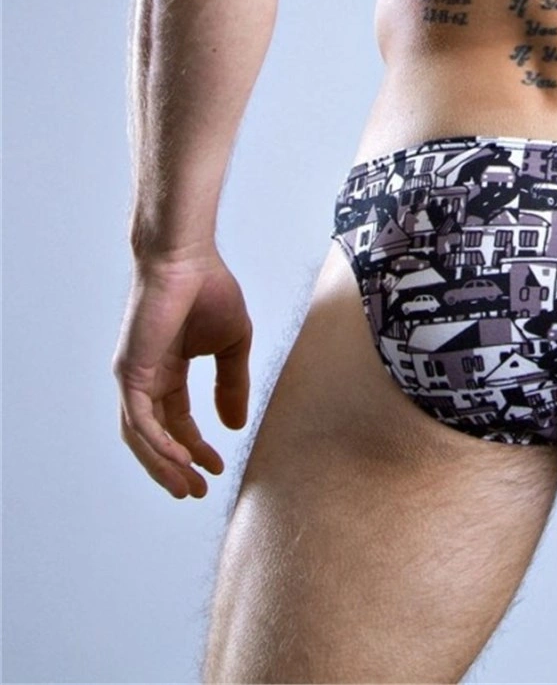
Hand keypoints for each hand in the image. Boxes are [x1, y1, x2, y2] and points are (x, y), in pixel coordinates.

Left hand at [112, 247, 252, 499]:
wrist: (187, 258)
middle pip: (157, 437)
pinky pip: (140, 420)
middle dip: (177, 467)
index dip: (196, 447)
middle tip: (198, 491)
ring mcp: (133, 377)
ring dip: (164, 466)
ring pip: (142, 437)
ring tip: (188, 487)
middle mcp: (146, 378)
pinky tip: (181, 459)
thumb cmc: (208, 288)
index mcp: (167, 371)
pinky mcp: (129, 372)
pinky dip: (158, 444)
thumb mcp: (232, 345)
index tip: (217, 466)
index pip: (178, 421)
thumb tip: (235, 426)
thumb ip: (231, 384)